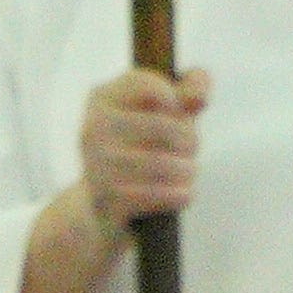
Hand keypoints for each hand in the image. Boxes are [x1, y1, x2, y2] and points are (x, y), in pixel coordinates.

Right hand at [74, 68, 204, 228]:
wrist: (100, 206)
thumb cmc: (139, 147)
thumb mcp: (163, 112)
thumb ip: (188, 90)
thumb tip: (199, 95)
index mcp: (102, 98)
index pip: (151, 86)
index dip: (177, 100)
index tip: (178, 112)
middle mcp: (93, 128)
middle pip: (166, 127)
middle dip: (190, 140)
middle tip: (190, 150)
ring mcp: (97, 166)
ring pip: (165, 164)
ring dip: (188, 170)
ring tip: (188, 171)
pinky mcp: (107, 201)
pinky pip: (160, 195)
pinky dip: (180, 194)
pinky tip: (184, 192)